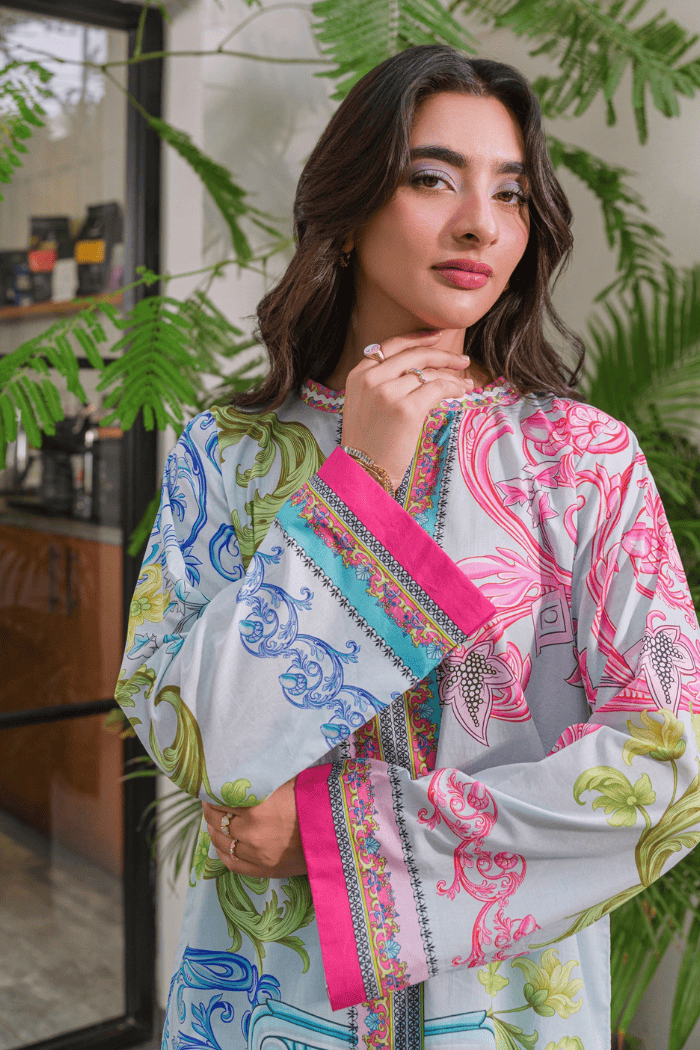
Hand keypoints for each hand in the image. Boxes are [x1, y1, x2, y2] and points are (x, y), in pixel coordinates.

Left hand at [202, 777, 306, 878]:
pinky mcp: (264, 870)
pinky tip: (220, 842)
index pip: (220, 801)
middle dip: (211, 809)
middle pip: (217, 821)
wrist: (338, 834)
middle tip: (210, 800)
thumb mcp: (289, 782)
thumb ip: (264, 779)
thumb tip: (246, 768)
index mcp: (257, 810)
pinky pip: (232, 863)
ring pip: (221, 842)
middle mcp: (252, 834)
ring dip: (213, 829)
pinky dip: (221, 851)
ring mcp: (257, 855)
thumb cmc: (315, 802)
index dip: (213, 793)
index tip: (211, 786)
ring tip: (213, 819)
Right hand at [341, 330, 472, 489]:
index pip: (392, 346)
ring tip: (465, 384)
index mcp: (358, 374)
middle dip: (443, 355)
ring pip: (429, 373)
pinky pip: (438, 388)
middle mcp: (371, 379)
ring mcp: (388, 393)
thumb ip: (381, 382)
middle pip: (415, 355)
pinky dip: (454, 388)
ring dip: (453, 376)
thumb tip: (419, 369)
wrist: (363, 471)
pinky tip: (461, 392)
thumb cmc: (368, 443)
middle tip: (462, 360)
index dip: (417, 338)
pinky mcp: (406, 409)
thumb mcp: (363, 404)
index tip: (437, 337)